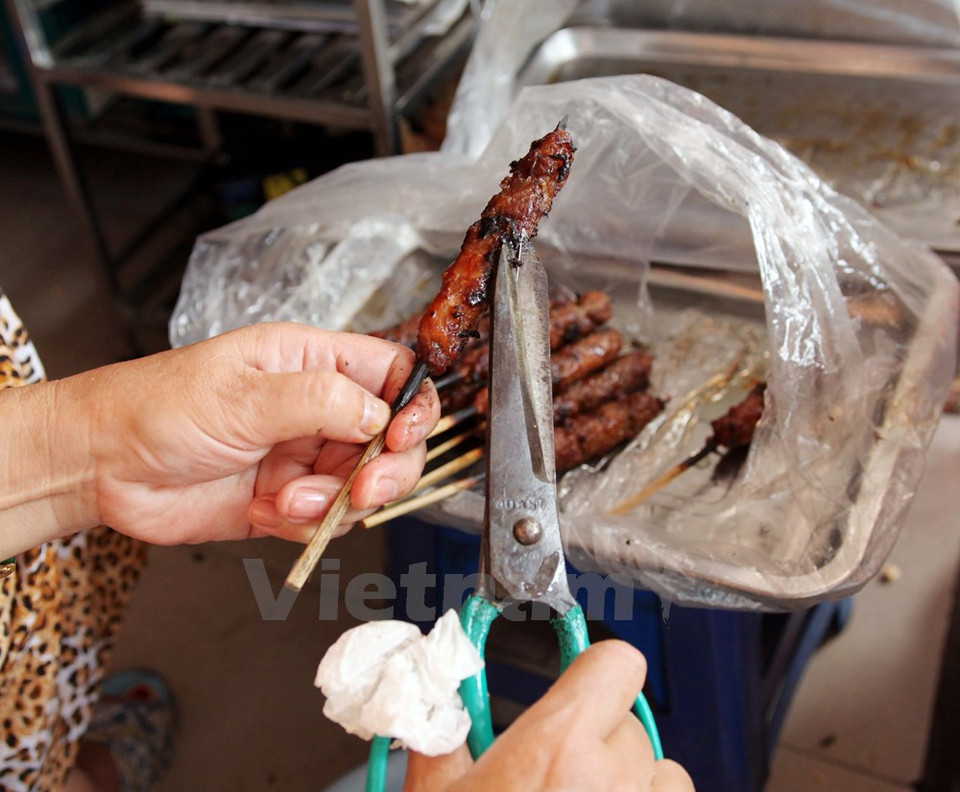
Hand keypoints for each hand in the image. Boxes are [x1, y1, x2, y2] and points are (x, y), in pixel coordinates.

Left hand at [0, 322, 437, 551]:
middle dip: (385, 469)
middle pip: (391, 439)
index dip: (412, 405)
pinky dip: (305, 526)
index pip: (392, 373)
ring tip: (286, 501)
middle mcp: (316, 408)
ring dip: (332, 503)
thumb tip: (381, 415)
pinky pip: (326, 520)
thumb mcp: (243, 395)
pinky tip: (266, 512)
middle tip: (362, 489)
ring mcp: (303, 456)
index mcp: (311, 362)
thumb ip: (320, 401)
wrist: (102, 467)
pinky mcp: (287, 501)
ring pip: (362, 486)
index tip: (402, 437)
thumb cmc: (157, 407)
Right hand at [404, 641, 693, 791]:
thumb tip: (438, 688)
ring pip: (665, 779)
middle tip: (561, 779)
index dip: (594, 670)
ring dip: (635, 791)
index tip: (580, 684)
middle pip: (635, 729)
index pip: (617, 663)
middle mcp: (617, 783)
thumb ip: (442, 733)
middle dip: (601, 745)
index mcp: (558, 749)